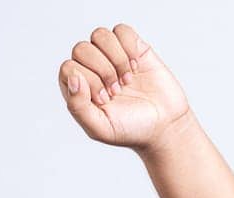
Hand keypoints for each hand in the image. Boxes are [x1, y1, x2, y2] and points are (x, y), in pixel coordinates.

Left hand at [57, 23, 193, 153]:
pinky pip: (121, 30)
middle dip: (103, 70)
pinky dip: (129, 48)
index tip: (106, 99)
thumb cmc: (131, 130)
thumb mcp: (100, 128)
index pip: (69, 68)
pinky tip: (136, 67)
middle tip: (118, 91)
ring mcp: (111, 56)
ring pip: (100, 36)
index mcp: (78, 88)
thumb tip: (74, 77)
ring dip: (116, 59)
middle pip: (81, 49)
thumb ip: (78, 107)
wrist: (164, 125)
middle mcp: (91, 69)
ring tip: (128, 80)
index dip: (88, 81)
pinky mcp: (131, 47)